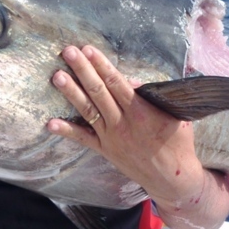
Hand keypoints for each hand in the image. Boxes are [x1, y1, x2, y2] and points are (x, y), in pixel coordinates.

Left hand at [47, 45, 228, 228]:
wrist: (172, 179)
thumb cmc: (177, 143)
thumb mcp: (174, 116)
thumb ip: (151, 96)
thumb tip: (129, 79)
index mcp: (141, 112)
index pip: (116, 83)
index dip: (101, 65)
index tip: (89, 49)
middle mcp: (122, 123)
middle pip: (98, 92)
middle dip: (82, 70)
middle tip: (68, 52)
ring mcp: (111, 137)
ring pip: (88, 110)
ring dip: (71, 92)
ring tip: (57, 76)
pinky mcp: (104, 149)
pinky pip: (83, 139)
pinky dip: (66, 131)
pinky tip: (50, 123)